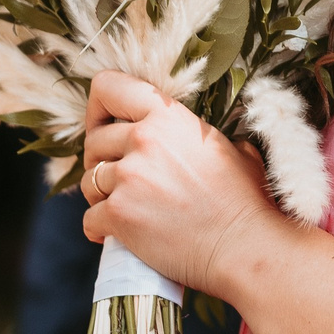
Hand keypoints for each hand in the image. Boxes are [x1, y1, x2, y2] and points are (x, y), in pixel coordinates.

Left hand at [79, 71, 286, 296]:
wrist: (244, 246)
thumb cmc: (245, 200)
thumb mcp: (233, 148)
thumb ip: (202, 135)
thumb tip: (197, 136)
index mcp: (169, 116)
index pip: (109, 87)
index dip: (99, 108)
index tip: (105, 126)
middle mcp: (144, 140)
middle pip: (93, 141)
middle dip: (103, 161)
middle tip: (124, 180)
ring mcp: (129, 178)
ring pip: (88, 180)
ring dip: (101, 195)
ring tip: (127, 208)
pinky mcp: (119, 214)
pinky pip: (89, 217)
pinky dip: (100, 228)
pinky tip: (118, 234)